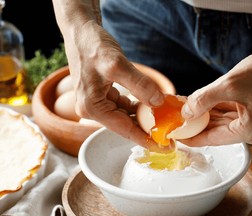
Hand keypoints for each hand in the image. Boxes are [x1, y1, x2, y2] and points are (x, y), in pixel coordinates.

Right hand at [63, 21, 164, 149]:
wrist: (80, 31)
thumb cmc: (93, 45)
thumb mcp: (116, 64)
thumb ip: (139, 85)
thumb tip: (159, 102)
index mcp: (92, 107)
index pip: (124, 130)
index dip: (146, 140)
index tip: (165, 148)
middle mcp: (92, 109)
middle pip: (125, 126)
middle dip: (147, 130)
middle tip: (170, 137)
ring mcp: (97, 102)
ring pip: (125, 116)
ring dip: (144, 118)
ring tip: (165, 122)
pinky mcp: (102, 95)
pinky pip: (123, 106)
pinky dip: (138, 106)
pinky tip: (152, 106)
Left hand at [180, 43, 251, 146]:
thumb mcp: (228, 85)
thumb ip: (203, 100)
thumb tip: (185, 113)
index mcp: (251, 132)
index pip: (214, 138)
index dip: (192, 137)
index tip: (176, 137)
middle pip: (219, 132)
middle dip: (199, 124)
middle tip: (178, 120)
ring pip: (226, 123)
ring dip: (208, 116)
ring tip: (187, 109)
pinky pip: (234, 117)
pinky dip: (219, 110)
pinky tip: (203, 105)